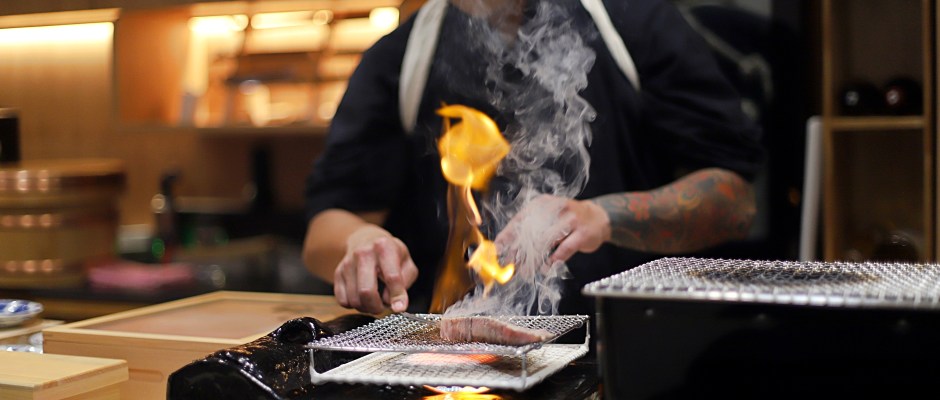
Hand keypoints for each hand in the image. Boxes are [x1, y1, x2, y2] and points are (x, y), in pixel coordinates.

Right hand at [334, 226, 417, 313]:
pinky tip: (362, 297)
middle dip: (376, 307)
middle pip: (366, 291)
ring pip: (354, 299)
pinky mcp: (338, 273)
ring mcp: (348, 263)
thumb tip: (393, 303)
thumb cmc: (390, 254)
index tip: (399, 308)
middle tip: (383, 307)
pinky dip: (354, 305)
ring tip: (374, 301)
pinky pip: (343, 301)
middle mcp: (363, 253)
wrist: (366, 239)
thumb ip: (405, 282)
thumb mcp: (406, 262)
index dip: (397, 296)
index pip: (392, 277)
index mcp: (384, 247)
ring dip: (366, 308)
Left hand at [495, 194, 610, 268]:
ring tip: (526, 270)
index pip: (520, 219)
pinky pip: (563, 250)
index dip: (507, 236)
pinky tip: (547, 267)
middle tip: (512, 265)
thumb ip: (529, 229)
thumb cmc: (567, 220)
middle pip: (531, 232)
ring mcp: (571, 220)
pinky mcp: (582, 234)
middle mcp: (556, 209)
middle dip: (519, 251)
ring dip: (534, 259)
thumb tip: (505, 246)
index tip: (498, 249)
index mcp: (543, 204)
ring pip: (546, 242)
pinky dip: (553, 260)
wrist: (599, 218)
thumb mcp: (548, 218)